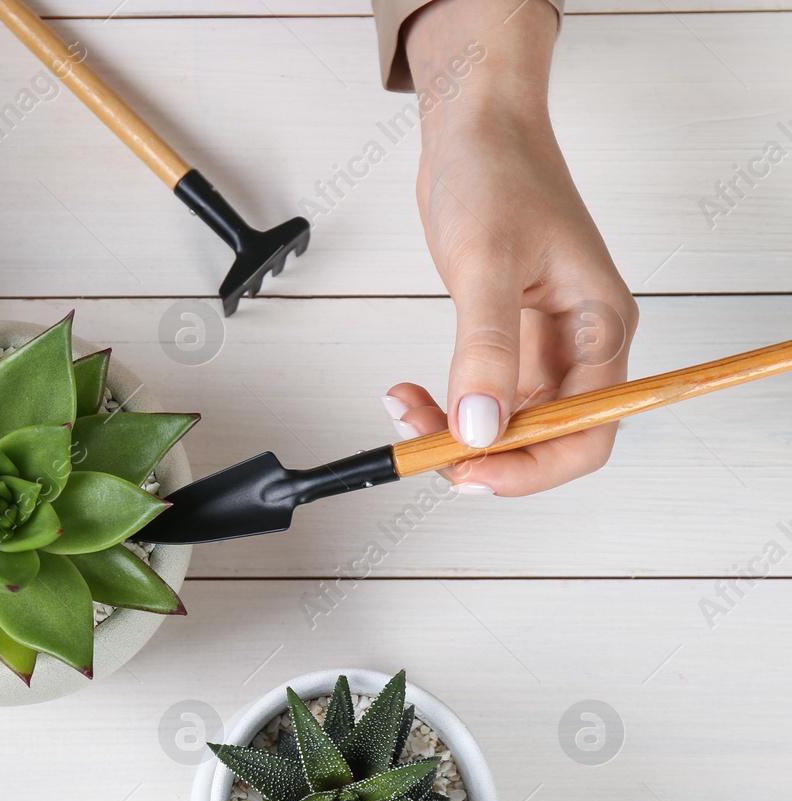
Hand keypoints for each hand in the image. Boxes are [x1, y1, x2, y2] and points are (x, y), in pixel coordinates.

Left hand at [384, 0, 637, 495]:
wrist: (475, 127)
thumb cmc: (497, 173)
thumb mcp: (486, 262)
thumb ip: (485, 350)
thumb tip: (481, 427)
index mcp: (599, 329)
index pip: (588, 433)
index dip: (532, 468)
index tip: (470, 472)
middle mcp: (579, 344)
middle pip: (546, 439)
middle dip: (483, 453)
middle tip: (420, 443)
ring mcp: (542, 343)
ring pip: (506, 423)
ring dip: (454, 431)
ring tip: (402, 407)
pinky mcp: (506, 336)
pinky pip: (481, 395)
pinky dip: (445, 405)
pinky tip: (409, 394)